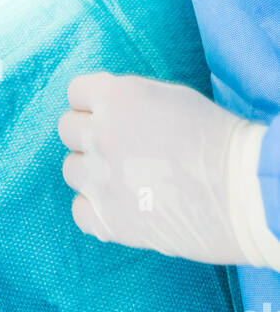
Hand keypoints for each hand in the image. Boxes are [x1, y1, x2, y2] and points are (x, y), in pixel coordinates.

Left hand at [59, 72, 279, 266]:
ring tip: (124, 177)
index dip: (93, 103)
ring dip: (92, 171)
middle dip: (89, 134)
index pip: (75, 92)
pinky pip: (79, 210)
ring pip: (71, 169)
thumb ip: (127, 101)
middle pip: (67, 130)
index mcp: (115, 97)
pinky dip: (94, 208)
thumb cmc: (216, 140)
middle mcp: (99, 134)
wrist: (243, 192)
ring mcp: (101, 179)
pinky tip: (119, 204)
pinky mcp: (109, 219)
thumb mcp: (169, 97)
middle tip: (118, 146)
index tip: (108, 114)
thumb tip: (104, 111)